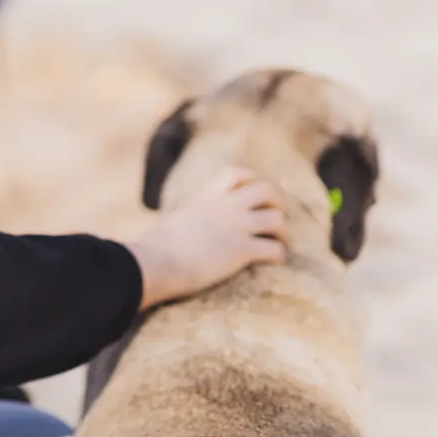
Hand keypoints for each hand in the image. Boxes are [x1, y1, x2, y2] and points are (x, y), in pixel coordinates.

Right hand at [128, 167, 287, 309]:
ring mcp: (236, 227)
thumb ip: (191, 215)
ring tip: (278, 241)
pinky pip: (274, 249)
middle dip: (276, 204)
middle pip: (266, 191)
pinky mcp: (242, 250)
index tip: (255, 195)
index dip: (252, 181)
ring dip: (281, 231)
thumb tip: (186, 223)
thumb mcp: (176, 219)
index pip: (237, 174)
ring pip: (276, 219)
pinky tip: (274, 260)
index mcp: (206, 195)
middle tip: (274, 218)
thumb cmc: (156, 247)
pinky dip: (279, 254)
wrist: (156, 263)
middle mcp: (226, 206)